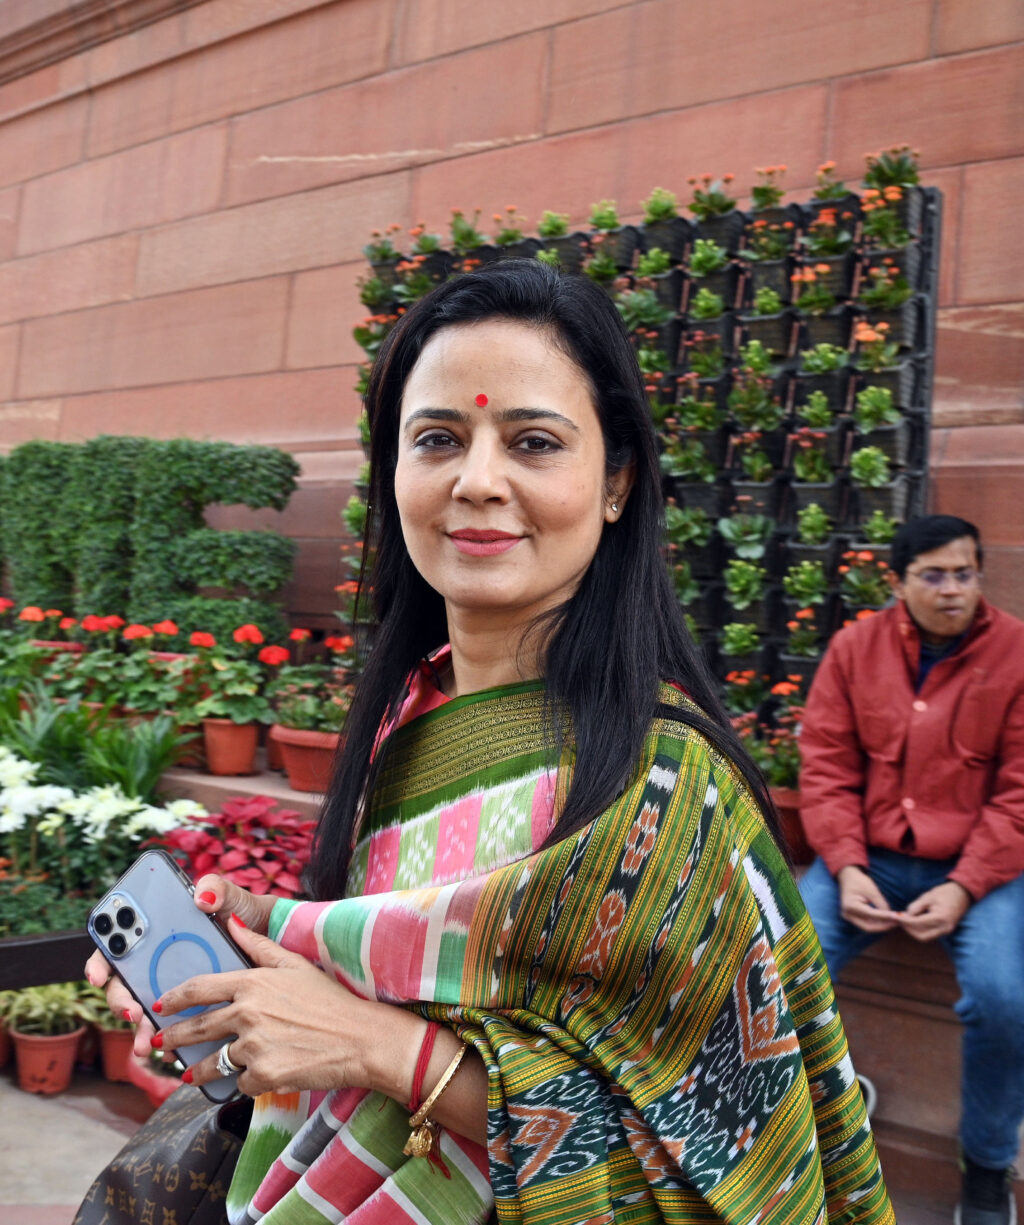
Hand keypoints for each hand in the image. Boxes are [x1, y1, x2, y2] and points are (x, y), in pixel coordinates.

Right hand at [83, 876, 273, 1057]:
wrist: (273, 937)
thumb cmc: (243, 914)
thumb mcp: (231, 897)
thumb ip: (215, 888)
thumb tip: (203, 897)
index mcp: (159, 936)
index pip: (116, 949)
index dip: (100, 962)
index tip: (99, 976)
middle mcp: (160, 965)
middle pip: (125, 987)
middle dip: (121, 1002)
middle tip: (132, 1011)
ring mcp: (174, 989)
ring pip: (146, 1014)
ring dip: (141, 1031)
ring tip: (148, 1043)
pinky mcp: (195, 1009)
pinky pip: (176, 1030)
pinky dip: (172, 1042)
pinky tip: (175, 1053)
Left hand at [152, 915, 392, 1097]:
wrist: (359, 1038)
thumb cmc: (330, 1000)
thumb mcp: (295, 964)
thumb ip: (258, 944)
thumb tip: (231, 923)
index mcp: (253, 983)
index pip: (200, 988)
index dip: (174, 997)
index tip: (161, 1005)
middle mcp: (247, 1013)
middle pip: (197, 1028)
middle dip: (174, 1038)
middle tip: (162, 1044)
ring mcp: (253, 1047)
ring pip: (214, 1063)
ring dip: (199, 1070)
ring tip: (190, 1075)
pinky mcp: (263, 1076)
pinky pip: (241, 1083)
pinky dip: (245, 1082)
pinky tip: (252, 1078)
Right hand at [837, 865, 900, 932]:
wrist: (847, 877)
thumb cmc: (859, 881)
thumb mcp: (872, 890)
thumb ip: (881, 904)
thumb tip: (892, 916)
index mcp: (851, 906)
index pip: (871, 914)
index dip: (885, 917)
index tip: (898, 917)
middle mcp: (848, 914)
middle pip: (868, 927)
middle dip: (883, 926)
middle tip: (896, 922)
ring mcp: (849, 917)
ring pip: (867, 927)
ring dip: (881, 926)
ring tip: (893, 922)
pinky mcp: (853, 917)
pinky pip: (866, 923)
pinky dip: (876, 923)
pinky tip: (886, 920)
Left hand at [899, 881, 970, 941]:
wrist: (963, 893)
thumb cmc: (945, 893)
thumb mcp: (928, 896)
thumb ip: (916, 906)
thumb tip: (906, 915)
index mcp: (940, 918)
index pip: (917, 923)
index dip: (904, 921)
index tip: (894, 916)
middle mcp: (944, 928)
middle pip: (921, 936)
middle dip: (908, 929)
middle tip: (898, 919)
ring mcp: (946, 931)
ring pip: (925, 936)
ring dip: (913, 930)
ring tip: (904, 919)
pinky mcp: (945, 930)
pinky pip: (930, 934)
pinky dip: (920, 929)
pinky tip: (913, 921)